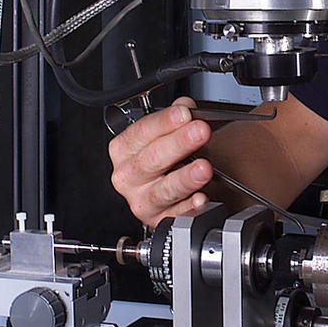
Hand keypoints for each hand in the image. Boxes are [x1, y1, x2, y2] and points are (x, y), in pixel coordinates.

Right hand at [108, 97, 213, 226]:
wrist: (167, 192)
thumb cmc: (164, 159)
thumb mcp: (166, 133)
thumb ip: (176, 116)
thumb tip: (185, 106)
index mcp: (124, 150)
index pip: (141, 133)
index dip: (164, 122)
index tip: (184, 114)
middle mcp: (128, 177)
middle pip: (151, 159)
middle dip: (178, 144)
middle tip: (200, 132)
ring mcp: (142, 200)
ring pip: (162, 190)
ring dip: (185, 178)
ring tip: (204, 168)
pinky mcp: (158, 220)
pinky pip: (174, 216)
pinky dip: (189, 208)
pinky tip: (201, 198)